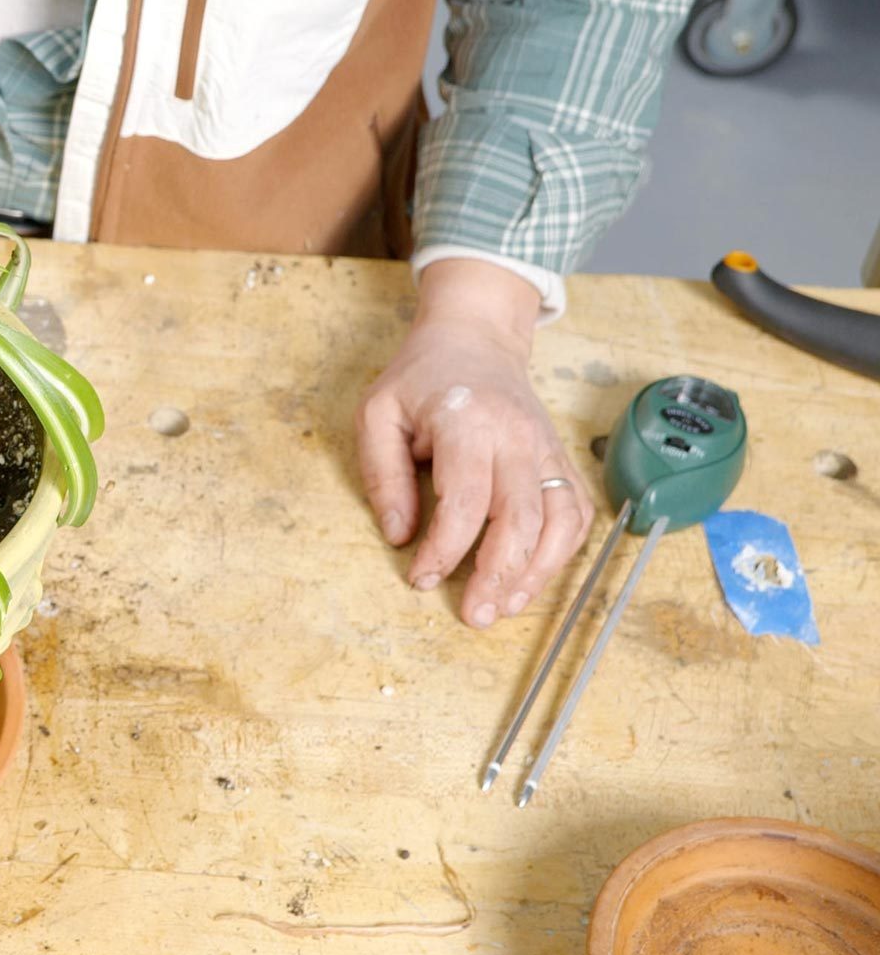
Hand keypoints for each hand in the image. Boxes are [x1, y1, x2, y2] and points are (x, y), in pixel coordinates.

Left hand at [355, 260, 592, 628]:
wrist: (475, 340)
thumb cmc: (421, 379)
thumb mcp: (377, 414)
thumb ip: (383, 475)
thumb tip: (399, 536)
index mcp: (469, 422)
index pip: (466, 501)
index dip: (445, 549)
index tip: (420, 577)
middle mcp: (518, 438)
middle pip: (521, 519)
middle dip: (498, 575)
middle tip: (474, 615)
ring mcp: (547, 449)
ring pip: (560, 523)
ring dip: (537, 573)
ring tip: (504, 606)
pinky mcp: (561, 460)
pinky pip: (576, 515)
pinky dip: (561, 554)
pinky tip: (532, 579)